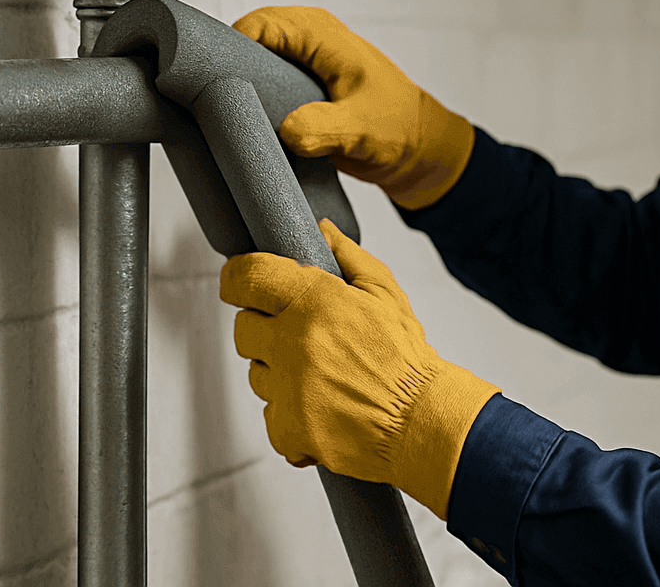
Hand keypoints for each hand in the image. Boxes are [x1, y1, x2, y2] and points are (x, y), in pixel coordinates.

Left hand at [221, 219, 499, 519]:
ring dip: (280, 372)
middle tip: (302, 336)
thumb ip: (348, 256)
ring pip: (257, 373)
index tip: (242, 283)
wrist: (420, 419)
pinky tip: (323, 404)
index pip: (246, 277)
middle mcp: (293, 342)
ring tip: (322, 374)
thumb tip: (323, 231)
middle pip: (243, 328)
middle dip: (267, 329)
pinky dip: (292, 412)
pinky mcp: (286, 427)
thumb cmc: (405, 358)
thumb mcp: (385, 292)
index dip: (239, 277)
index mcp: (313, 301)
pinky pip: (270, 413)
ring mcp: (286, 388)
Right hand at [233, 6, 474, 208]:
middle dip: (228, 67)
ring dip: (238, 85)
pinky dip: (251, 97)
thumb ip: (324, 128)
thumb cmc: (399, 126)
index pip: (258, 26)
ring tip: (226, 114)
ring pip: (249, 62)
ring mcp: (301, 62)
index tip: (216, 82)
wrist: (416, 147)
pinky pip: (261, 81)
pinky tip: (243, 121)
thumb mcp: (362, 129)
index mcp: (322, 35)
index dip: (230, 48)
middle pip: (245, 40)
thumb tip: (288, 131)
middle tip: (215, 103)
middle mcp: (307, 40)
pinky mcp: (297, 85)